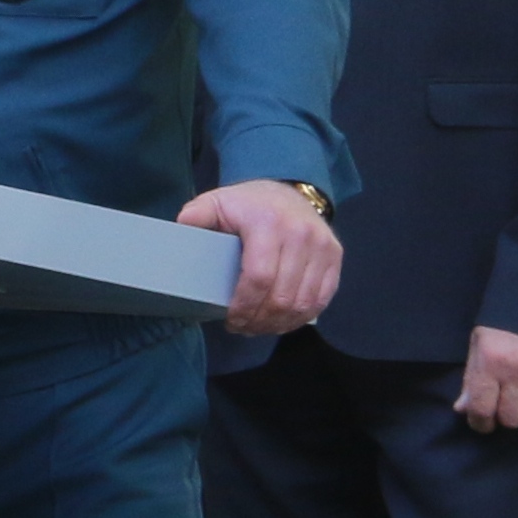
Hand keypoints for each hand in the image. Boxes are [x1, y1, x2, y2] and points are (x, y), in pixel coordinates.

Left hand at [178, 179, 340, 334]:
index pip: (259, 278)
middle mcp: (301, 235)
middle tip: (240, 327)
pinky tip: (280, 321)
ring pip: (303, 303)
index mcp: (268, 224)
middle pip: (282, 297)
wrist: (289, 190)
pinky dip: (300, 317)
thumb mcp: (216, 202)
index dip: (245, 306)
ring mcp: (323, 247)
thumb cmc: (246, 204)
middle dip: (259, 320)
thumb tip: (181, 229)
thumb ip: (196, 215)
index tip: (230, 319)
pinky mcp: (336, 258)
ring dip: (279, 324)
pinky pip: (321, 299)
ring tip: (257, 327)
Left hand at [454, 325, 517, 432]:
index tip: (482, 423)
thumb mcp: (479, 343)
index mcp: (490, 363)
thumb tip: (463, 408)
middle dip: (507, 415)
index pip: (481, 409)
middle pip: (513, 418)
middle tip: (507, 404)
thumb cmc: (504, 321)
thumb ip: (472, 377)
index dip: (479, 422)